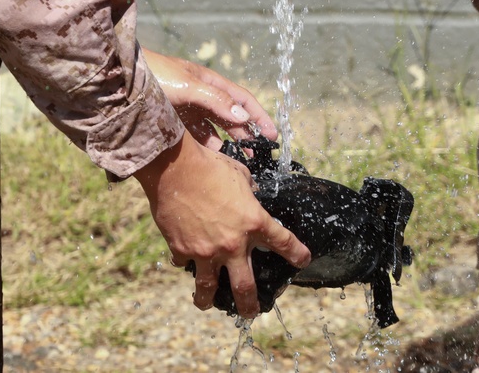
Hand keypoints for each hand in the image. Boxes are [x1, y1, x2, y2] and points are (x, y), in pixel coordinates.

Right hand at [134, 132, 310, 317]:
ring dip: (207, 300)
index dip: (297, 254)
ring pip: (209, 288)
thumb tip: (248, 194)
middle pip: (245, 287)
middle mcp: (233, 243)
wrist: (175, 168)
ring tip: (206, 305)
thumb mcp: (240, 175)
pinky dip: (184, 261)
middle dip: (250, 305)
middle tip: (252, 312)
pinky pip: (183, 262)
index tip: (303, 261)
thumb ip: (248, 191)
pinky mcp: (182, 249)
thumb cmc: (210, 166)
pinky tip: (184, 260)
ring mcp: (206, 250)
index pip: (283, 243)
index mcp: (254, 222)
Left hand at [143, 49, 276, 150]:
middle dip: (246, 134)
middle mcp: (201, 95)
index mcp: (209, 82)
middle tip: (257, 155)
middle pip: (231, 116)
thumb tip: (241, 117)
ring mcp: (187, 108)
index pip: (242, 100)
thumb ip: (215, 101)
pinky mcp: (173, 121)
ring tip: (238, 160)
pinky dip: (206, 147)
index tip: (272, 136)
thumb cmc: (153, 75)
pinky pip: (195, 136)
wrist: (117, 80)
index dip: (259, 117)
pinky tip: (212, 158)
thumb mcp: (187, 86)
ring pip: (214, 128)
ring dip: (228, 143)